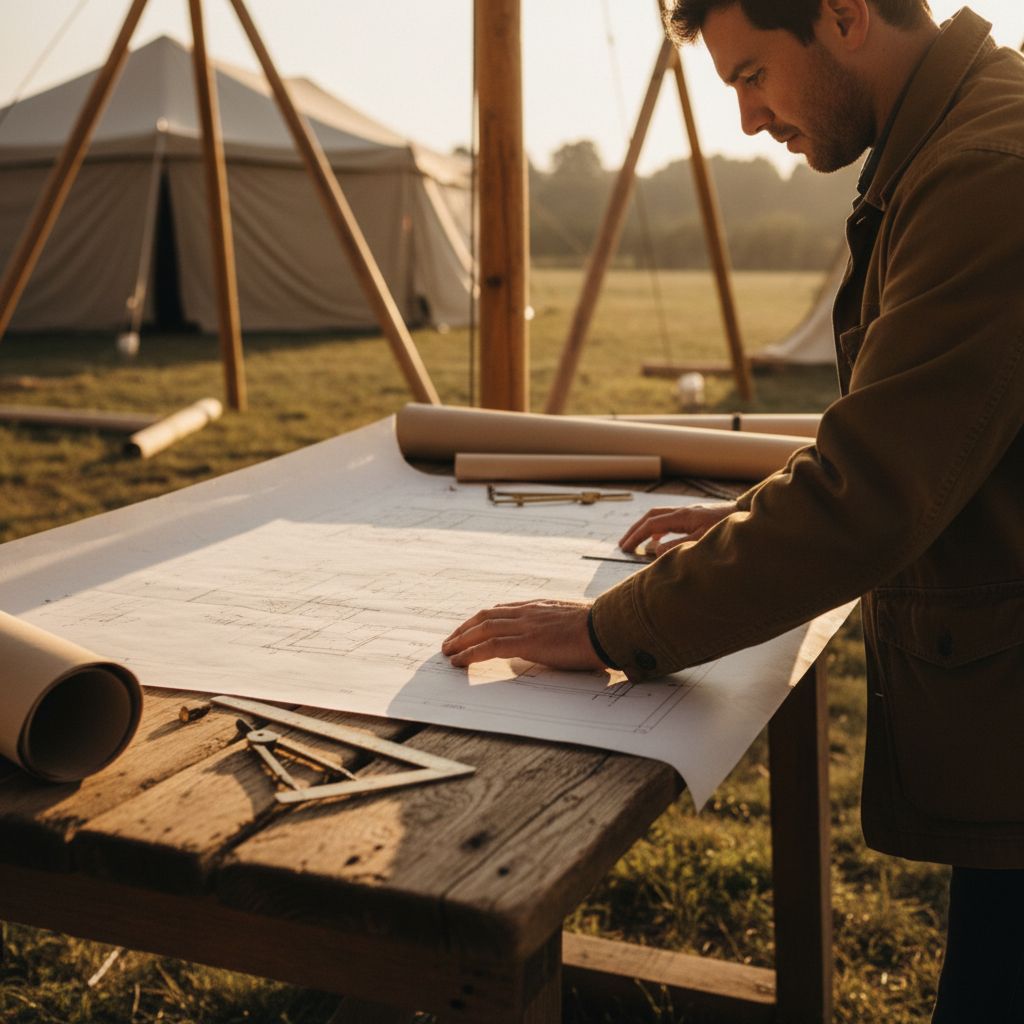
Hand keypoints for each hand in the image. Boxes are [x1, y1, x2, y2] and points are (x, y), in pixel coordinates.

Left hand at [442, 599, 604, 670]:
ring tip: (448, 652)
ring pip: (483, 629)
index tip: (471, 629)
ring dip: (461, 640)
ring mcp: (527, 625)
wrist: (610, 628)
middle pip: (486, 616)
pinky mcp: (528, 641)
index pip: (502, 610)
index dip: (482, 620)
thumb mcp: (574, 624)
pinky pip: (490, 646)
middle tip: (450, 641)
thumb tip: (554, 641)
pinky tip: (459, 661)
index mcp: (540, 607)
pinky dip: (471, 653)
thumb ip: (558, 628)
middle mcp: (529, 611)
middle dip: (465, 629)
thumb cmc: (600, 630)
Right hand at [618, 501, 735, 556]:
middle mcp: (683, 511)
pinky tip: (659, 541)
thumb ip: (677, 546)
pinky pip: (669, 520)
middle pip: (651, 517)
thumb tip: (655, 549)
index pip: (651, 524)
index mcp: (682, 516)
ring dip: (645, 529)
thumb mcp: (702, 541)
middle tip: (623, 544)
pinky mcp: (695, 516)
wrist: (748, 515)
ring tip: (636, 543)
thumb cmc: (727, 528)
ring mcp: (689, 513)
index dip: (636, 536)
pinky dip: (658, 530)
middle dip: (635, 530)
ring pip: (659, 517)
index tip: (626, 548)